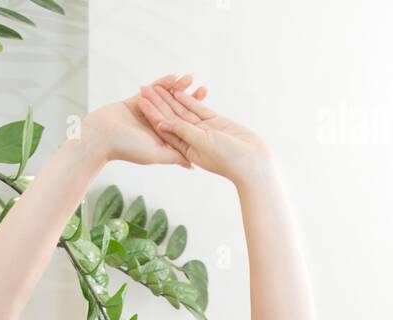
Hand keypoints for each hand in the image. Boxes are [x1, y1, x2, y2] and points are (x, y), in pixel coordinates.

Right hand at [81, 72, 208, 168]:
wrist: (100, 136)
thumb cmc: (126, 148)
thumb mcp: (155, 154)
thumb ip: (174, 157)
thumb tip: (194, 165)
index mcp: (161, 139)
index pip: (182, 127)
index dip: (195, 118)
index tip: (209, 110)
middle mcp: (154, 127)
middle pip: (176, 111)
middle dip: (190, 100)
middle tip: (204, 89)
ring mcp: (145, 114)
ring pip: (165, 99)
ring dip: (177, 89)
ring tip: (190, 77)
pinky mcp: (136, 102)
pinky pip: (151, 91)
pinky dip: (161, 84)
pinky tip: (173, 76)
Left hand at [136, 81, 272, 187]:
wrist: (251, 161)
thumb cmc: (228, 159)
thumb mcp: (202, 143)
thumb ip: (183, 131)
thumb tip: (162, 123)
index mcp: (183, 150)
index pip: (164, 129)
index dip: (152, 114)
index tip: (140, 101)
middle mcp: (190, 140)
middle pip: (170, 118)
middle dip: (158, 103)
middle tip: (144, 87)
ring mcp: (202, 131)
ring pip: (183, 112)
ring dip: (171, 98)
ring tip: (158, 84)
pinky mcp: (214, 123)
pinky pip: (198, 109)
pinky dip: (189, 100)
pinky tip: (178, 90)